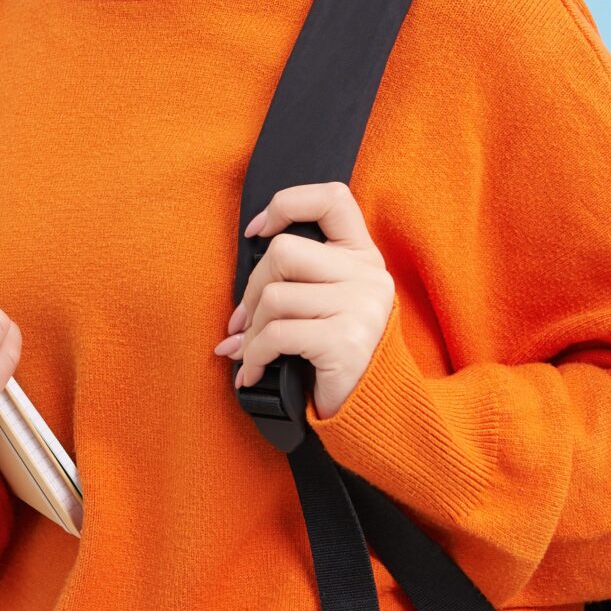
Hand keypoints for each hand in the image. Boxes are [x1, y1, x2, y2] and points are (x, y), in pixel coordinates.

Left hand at [212, 181, 396, 422]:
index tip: (258, 233)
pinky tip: (254, 372)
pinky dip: (255, 356)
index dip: (287, 204)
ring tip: (252, 353)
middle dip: (251, 290)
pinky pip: (277, 335)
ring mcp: (362, 306)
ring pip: (274, 296)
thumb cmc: (336, 355)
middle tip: (244, 323)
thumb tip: (239, 290)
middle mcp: (369, 276)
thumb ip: (300, 279)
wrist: (371, 412)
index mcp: (364, 257)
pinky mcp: (346, 341)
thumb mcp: (328, 305)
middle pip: (283, 252)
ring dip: (252, 332)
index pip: (331, 199)